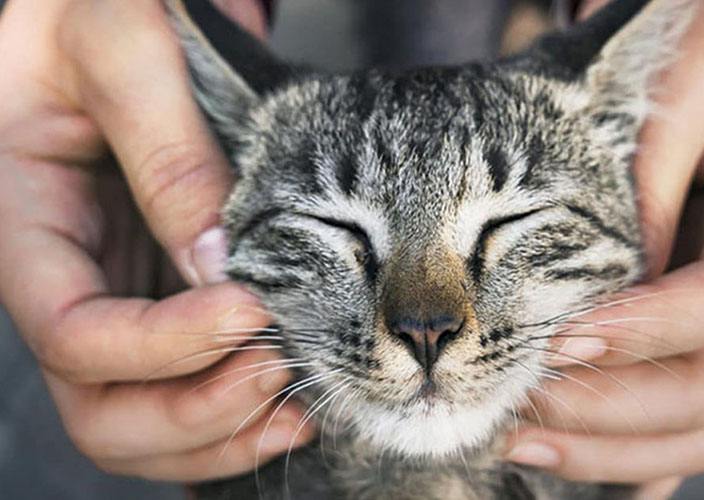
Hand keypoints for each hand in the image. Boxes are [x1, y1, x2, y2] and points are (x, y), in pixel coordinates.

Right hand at [0, 0, 310, 481]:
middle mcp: (64, 281)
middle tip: (279, 371)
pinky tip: (292, 402)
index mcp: (22, 226)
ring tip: (298, 404)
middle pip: (99, 407)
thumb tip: (219, 265)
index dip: (162, 346)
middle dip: (192, 411)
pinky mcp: (162, 300)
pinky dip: (236, 416)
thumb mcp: (120, 48)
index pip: (73, 333)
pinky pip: (184, 389)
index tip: (252, 312)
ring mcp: (115, 298)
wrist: (111, 11)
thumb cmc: (97, 8)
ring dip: (218, 432)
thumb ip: (166, 151)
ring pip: (140, 419)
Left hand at [506, 0, 703, 496]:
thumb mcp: (687, 78)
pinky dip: (623, 455)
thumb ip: (647, 172)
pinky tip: (562, 461)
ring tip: (511, 437)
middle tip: (510, 399)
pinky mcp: (693, 334)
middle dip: (604, 404)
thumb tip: (603, 282)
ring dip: (603, 446)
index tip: (561, 338)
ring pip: (691, 422)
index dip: (650, 329)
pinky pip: (676, 421)